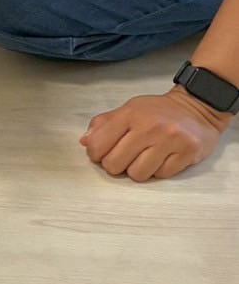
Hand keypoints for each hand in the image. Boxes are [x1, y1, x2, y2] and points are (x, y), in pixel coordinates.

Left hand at [80, 87, 230, 181]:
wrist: (198, 107)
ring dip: (139, 170)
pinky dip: (160, 170)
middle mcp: (149, 126)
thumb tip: (84, 142)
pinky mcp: (187, 152)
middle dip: (117, 165)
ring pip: (137, 175)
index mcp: (130, 114)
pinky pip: (161, 175)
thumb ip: (104, 124)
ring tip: (147, 156)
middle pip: (114, 166)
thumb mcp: (128, 109)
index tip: (104, 152)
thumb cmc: (158, 112)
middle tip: (127, 156)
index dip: (96, 155)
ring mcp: (170, 140)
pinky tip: (164, 157)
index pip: (97, 146)